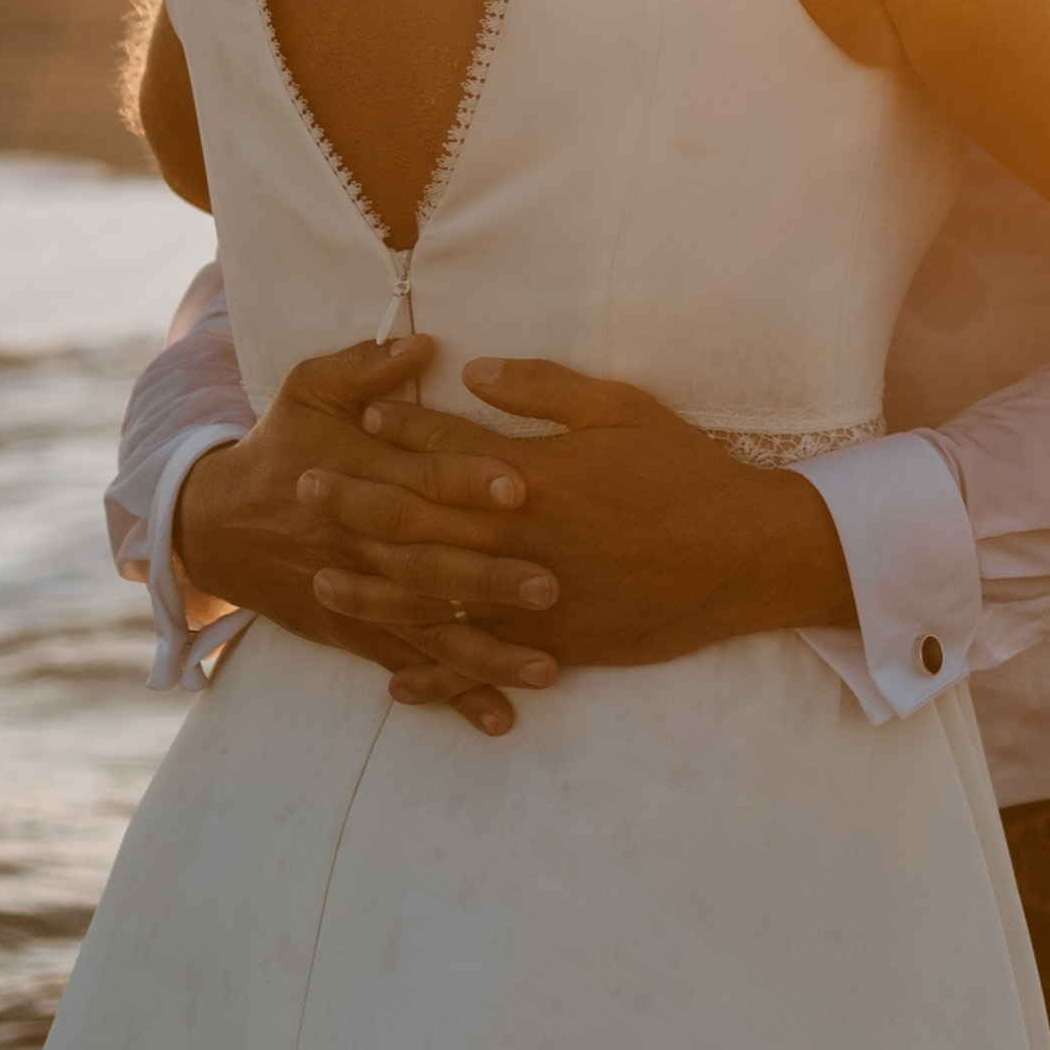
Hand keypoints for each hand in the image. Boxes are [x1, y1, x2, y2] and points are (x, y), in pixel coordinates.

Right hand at [171, 336, 559, 739]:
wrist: (216, 523)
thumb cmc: (280, 443)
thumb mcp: (309, 389)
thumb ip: (365, 367)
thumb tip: (422, 340)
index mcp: (362, 475)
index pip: (420, 477)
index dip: (467, 479)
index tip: (519, 483)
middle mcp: (364, 541)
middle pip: (431, 562)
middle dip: (489, 578)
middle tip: (552, 586)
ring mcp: (361, 595)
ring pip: (427, 628)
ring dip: (486, 652)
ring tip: (546, 668)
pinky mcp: (356, 634)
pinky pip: (407, 667)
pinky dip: (450, 694)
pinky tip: (498, 716)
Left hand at [341, 360, 857, 669]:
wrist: (745, 555)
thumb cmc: (686, 473)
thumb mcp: (620, 408)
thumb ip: (543, 388)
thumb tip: (474, 369)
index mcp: (531, 477)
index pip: (445, 450)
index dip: (396, 433)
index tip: (356, 421)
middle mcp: (519, 538)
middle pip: (418, 523)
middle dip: (356, 504)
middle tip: (304, 491)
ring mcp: (534, 598)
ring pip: (434, 598)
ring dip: (373, 588)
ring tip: (324, 579)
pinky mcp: (557, 643)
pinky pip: (482, 662)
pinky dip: (436, 675)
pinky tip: (395, 680)